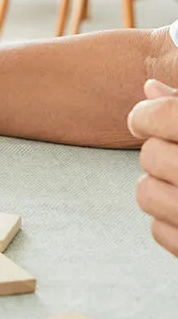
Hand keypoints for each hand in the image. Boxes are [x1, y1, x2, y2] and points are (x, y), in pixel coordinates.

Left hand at [129, 78, 177, 256]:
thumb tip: (148, 88)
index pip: (166, 116)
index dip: (146, 114)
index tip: (143, 118)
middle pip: (151, 154)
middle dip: (157, 152)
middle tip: (175, 155)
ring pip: (145, 193)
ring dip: (159, 187)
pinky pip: (158, 230)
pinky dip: (169, 222)